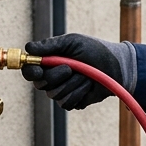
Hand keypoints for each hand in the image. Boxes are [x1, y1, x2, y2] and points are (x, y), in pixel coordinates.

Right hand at [21, 34, 137, 109]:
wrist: (117, 67)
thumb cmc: (95, 51)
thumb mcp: (73, 42)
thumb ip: (51, 45)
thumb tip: (28, 47)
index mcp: (49, 62)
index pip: (30, 70)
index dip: (31, 72)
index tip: (38, 70)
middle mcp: (52, 78)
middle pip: (40, 84)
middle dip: (56, 75)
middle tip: (71, 67)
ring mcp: (61, 91)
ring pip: (55, 94)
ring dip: (73, 83)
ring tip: (85, 75)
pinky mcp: (72, 102)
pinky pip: (67, 103)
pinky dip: (79, 93)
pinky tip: (88, 86)